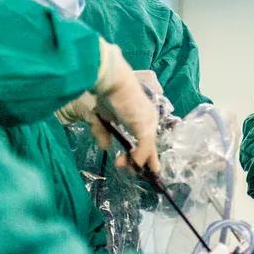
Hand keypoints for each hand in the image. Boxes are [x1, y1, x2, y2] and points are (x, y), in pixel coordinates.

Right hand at [94, 40, 160, 173]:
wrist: (113, 82)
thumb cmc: (107, 94)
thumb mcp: (103, 117)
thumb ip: (103, 133)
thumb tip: (105, 148)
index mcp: (143, 115)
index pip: (147, 139)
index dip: (144, 154)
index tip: (139, 167)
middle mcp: (150, 119)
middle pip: (150, 146)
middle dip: (141, 162)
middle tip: (130, 171)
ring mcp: (149, 123)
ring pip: (147, 150)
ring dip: (134, 162)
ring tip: (120, 166)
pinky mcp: (146, 127)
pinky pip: (143, 149)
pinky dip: (136, 158)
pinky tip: (128, 162)